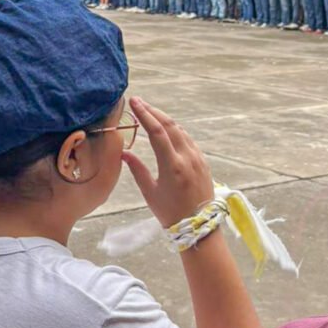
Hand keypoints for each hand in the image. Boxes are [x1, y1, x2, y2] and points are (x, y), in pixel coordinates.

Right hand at [122, 97, 212, 226]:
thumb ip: (137, 169)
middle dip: (153, 111)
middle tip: (139, 102)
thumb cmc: (170, 212)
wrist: (199, 225)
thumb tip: (124, 152)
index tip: (134, 102)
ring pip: (181, 130)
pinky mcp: (203, 161)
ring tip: (150, 113)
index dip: (145, 114)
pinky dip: (176, 130)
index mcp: (172, 165)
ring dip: (165, 119)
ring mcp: (198, 158)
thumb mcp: (150, 192)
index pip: (157, 132)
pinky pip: (188, 140)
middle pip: (170, 125)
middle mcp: (187, 158)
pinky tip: (167, 129)